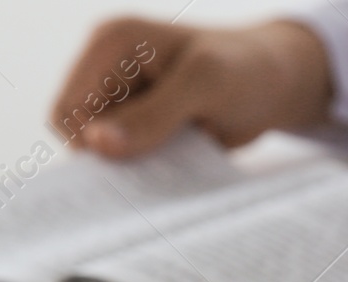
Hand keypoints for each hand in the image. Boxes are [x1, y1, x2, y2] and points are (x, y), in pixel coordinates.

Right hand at [50, 17, 333, 157]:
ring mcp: (125, 97)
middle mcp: (109, 69)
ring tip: (171, 165)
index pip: (68, 111)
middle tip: (157, 170)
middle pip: (78, 133)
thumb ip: (153, 115)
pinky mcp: (141, 122)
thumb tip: (97, 144)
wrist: (279, 83)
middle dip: (109, 159)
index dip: (89, 147)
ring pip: (101, 150)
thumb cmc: (248, 70)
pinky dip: (144, 169)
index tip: (131, 171)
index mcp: (111, 44)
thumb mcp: (205, 86)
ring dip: (129, 167)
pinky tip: (173, 168)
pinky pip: (126, 156)